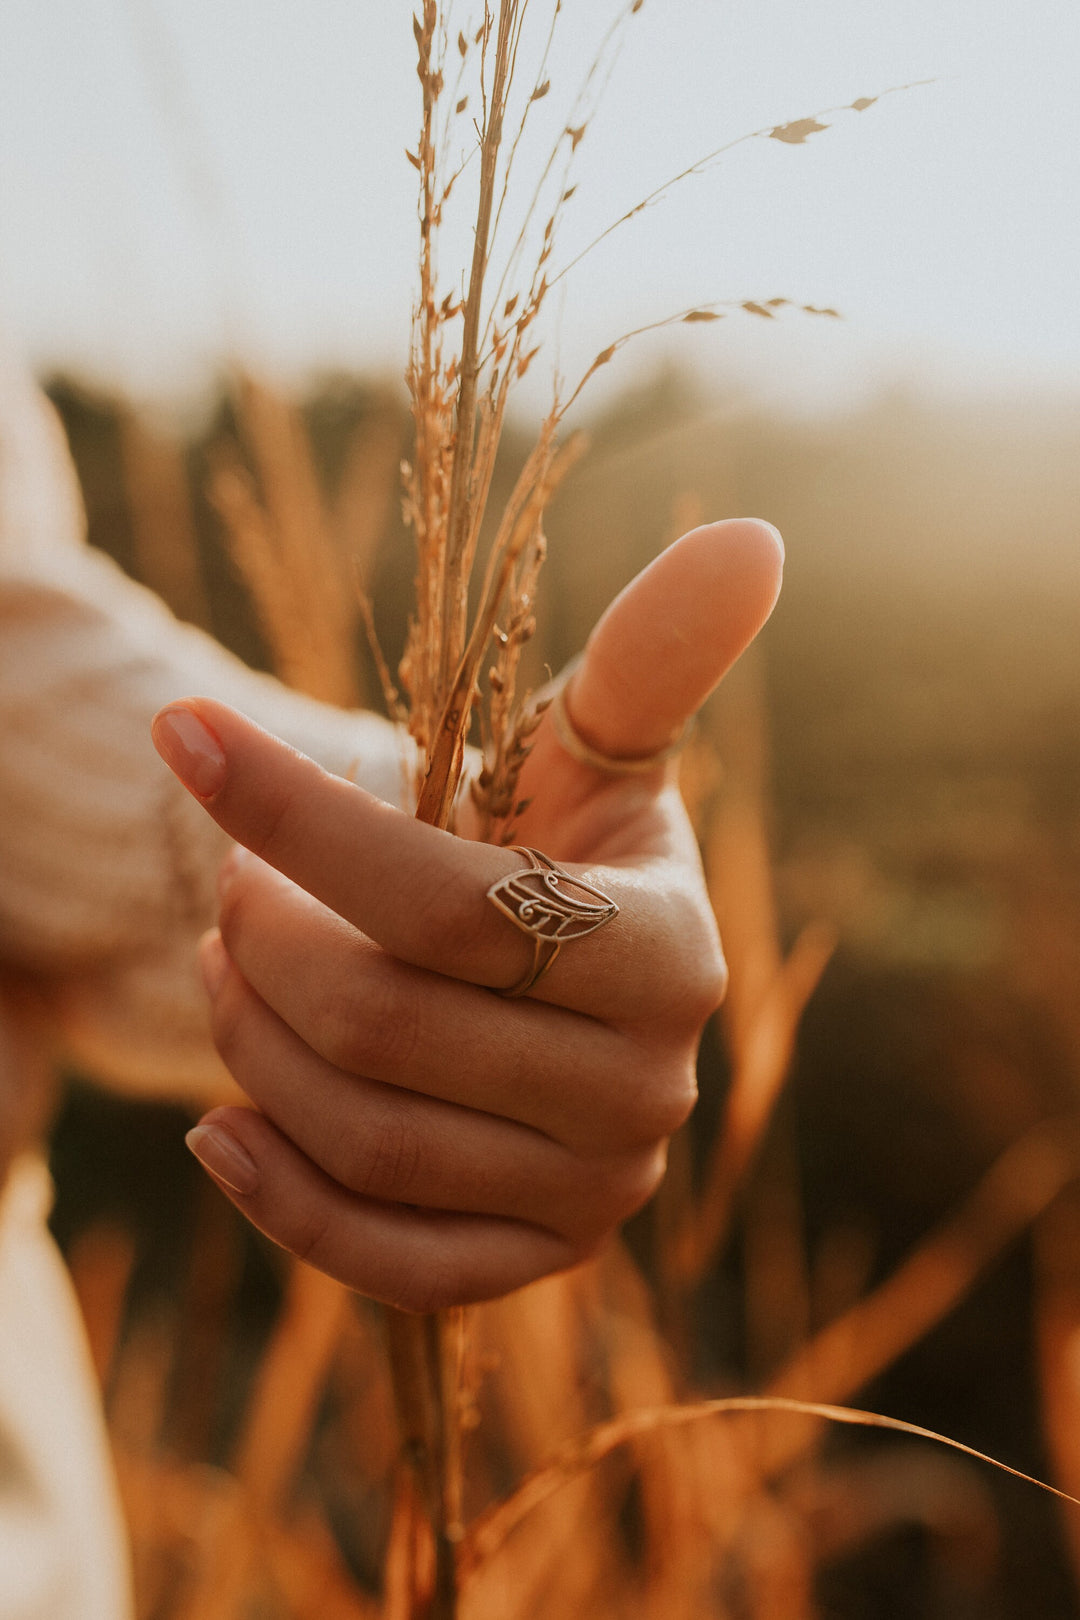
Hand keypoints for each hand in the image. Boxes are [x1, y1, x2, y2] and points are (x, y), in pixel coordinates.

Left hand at [151, 519, 782, 1309]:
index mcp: (669, 956)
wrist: (564, 988)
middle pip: (384, 1026)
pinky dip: (277, 1197)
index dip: (296, 820)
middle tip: (228, 883)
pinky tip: (219, 1128)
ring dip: (250, 1043)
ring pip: (364, 1135)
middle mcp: (650, 1092)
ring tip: (228, 967)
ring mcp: (596, 1194)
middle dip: (264, 941)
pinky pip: (382, 1261)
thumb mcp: (599, 750)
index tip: (183, 737)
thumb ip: (653, 656)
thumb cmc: (564, 847)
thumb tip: (757, 538)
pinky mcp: (532, 1262)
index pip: (450, 905)